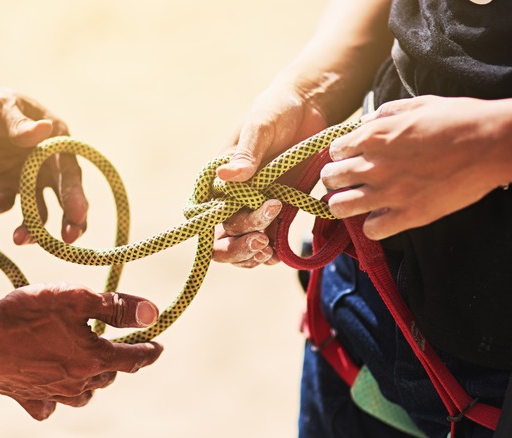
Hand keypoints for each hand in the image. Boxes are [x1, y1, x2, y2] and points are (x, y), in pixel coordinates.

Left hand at [0, 79, 87, 244]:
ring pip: (37, 210)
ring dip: (33, 227)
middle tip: (67, 241)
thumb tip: (44, 130)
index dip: (76, 195)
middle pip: (64, 198)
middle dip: (69, 221)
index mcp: (55, 141)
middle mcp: (45, 164)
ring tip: (19, 238)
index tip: (78, 216)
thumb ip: (19, 124)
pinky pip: (5, 204)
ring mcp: (24, 179)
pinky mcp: (1, 188)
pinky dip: (0, 207)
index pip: (70, 172)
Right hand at [0, 284, 162, 420]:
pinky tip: (53, 390)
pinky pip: (47, 407)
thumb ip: (116, 307)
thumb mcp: (77, 299)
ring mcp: (50, 394)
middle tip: (118, 348)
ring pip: (82, 394)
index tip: (158, 347)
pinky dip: (55, 400)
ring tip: (90, 368)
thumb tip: (152, 313)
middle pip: (108, 376)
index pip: (133, 359)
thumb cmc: (28, 312)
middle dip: (118, 363)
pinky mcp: (24, 397)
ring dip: (92, 382)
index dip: (149, 351)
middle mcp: (76, 383)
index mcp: (93, 359)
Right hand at [213, 86, 327, 266]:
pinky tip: (278, 251)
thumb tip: (226, 176)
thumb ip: (245, 153)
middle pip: (223, 237)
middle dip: (238, 246)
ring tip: (269, 249)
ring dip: (252, 255)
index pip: (202, 215)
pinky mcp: (279, 210)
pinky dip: (270, 254)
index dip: (212, 230)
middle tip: (261, 240)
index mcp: (218, 179)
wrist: (309, 107)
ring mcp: (255, 206)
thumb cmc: (276, 110)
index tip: (239, 226)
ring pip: (243, 245)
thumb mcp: (259, 127)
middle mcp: (232, 197)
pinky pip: (268, 241)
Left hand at [321, 95, 505, 239]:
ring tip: (354, 202)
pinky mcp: (408, 215)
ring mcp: (389, 192)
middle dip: (334, 179)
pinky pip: (372, 230)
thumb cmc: (458, 119)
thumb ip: (386, 113)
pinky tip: (383, 218)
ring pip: (339, 207)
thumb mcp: (417, 104)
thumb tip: (368, 121)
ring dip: (343, 204)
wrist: (491, 143)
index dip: (340, 154)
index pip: (334, 150)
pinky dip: (373, 226)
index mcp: (373, 136)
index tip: (350, 157)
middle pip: (330, 178)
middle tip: (347, 181)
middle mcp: (374, 165)